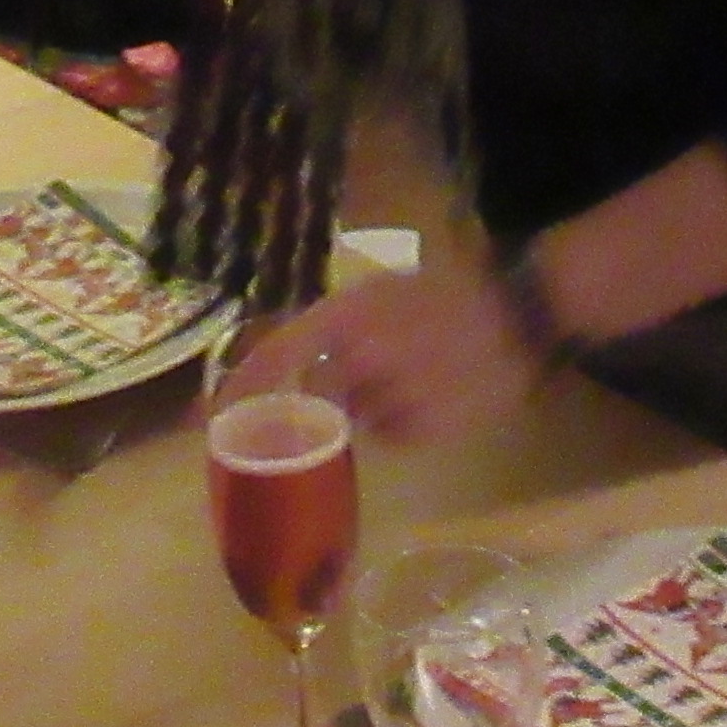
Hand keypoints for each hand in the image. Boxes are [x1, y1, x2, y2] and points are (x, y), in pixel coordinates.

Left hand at [230, 263, 537, 453]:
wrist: (522, 312)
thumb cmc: (449, 290)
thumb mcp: (378, 293)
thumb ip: (330, 328)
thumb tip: (281, 369)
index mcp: (344, 316)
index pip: (272, 360)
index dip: (234, 393)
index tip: (204, 421)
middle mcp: (359, 358)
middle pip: (312, 403)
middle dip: (319, 406)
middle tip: (356, 389)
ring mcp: (391, 397)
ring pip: (354, 421)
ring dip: (367, 409)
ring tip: (412, 379)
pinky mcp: (423, 429)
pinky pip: (391, 436)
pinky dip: (401, 423)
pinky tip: (434, 395)